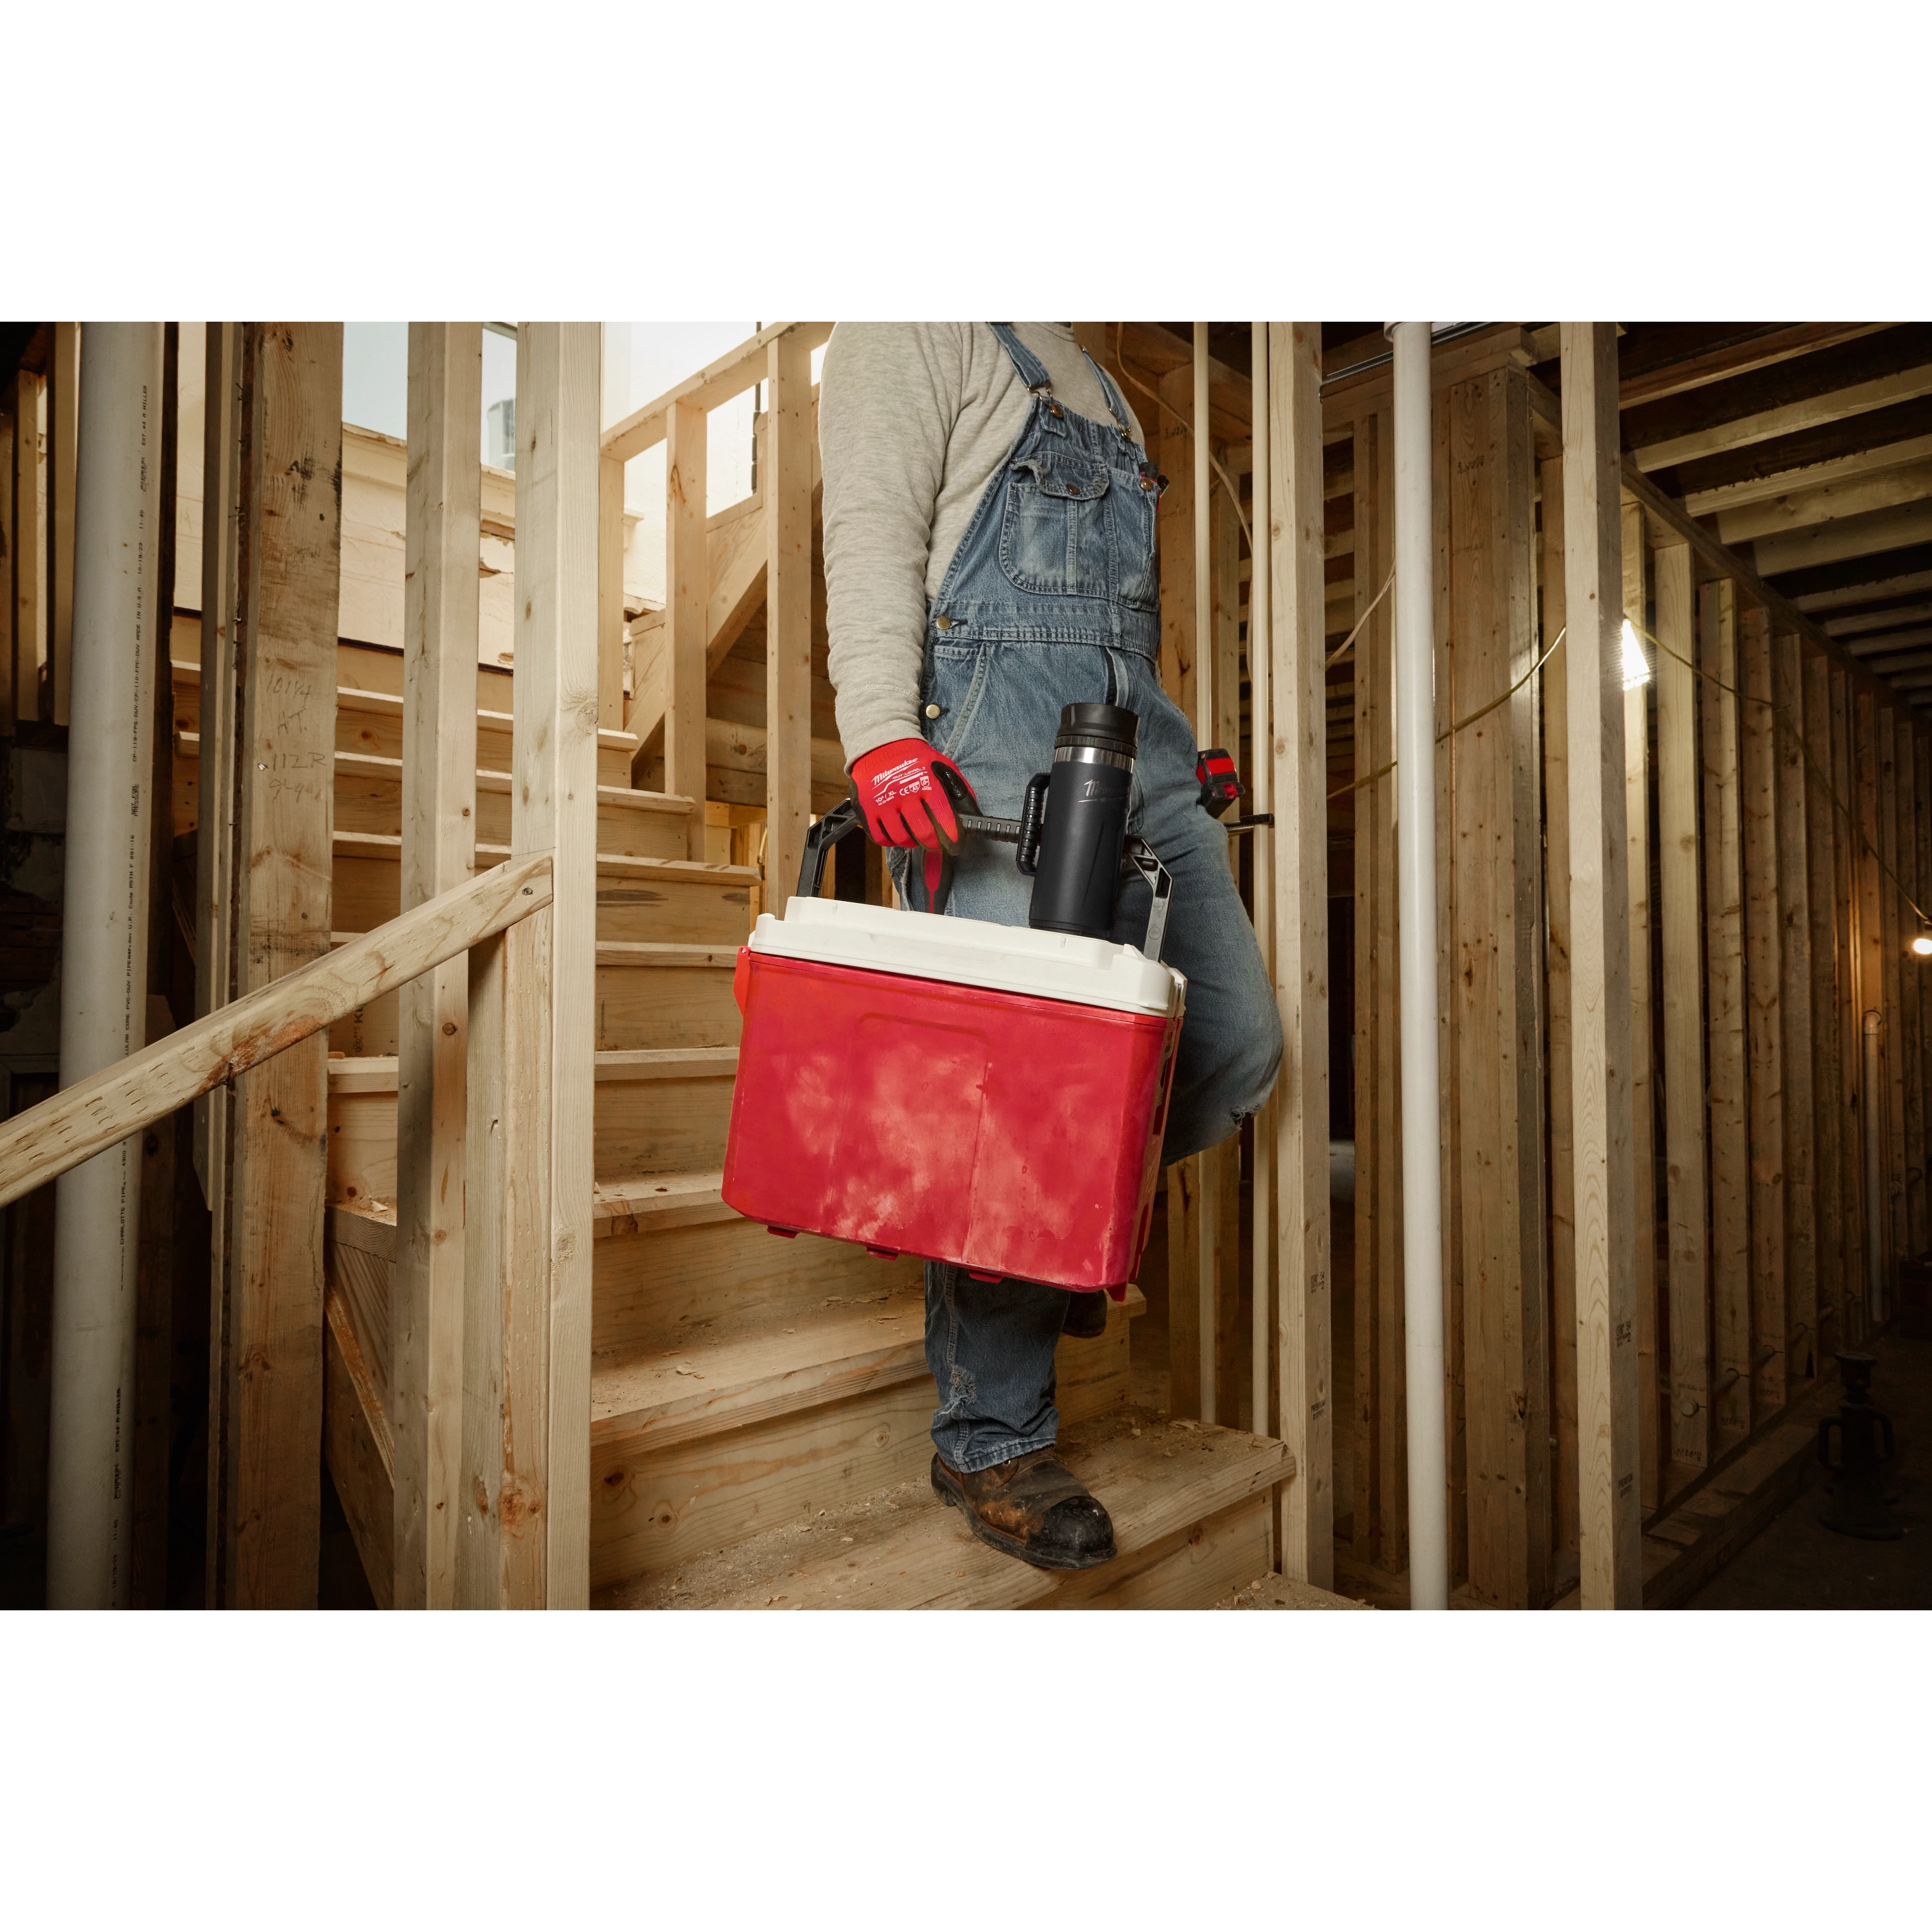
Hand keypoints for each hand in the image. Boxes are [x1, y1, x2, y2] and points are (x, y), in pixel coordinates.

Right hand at [849, 738, 977, 852]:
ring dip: (912, 842)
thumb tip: (970, 813)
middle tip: (935, 842)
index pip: (943, 815)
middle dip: (933, 842)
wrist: (881, 744)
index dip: (952, 834)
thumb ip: (957, 787)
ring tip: (915, 836)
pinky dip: (891, 840)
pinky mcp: (865, 809)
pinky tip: (897, 833)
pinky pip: (880, 837)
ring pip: (901, 838)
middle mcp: (903, 793)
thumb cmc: (915, 759)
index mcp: (925, 782)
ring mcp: (882, 802)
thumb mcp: (941, 765)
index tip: (955, 842)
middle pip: (922, 832)